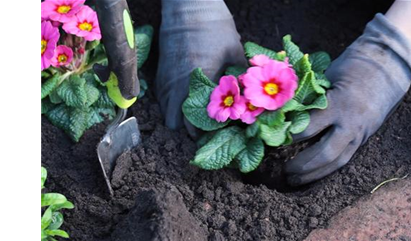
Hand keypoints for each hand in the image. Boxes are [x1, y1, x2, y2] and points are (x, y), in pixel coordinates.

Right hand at [155, 0, 246, 134]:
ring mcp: (165, 78)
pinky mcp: (160, 72)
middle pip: (174, 123)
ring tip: (197, 113)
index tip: (215, 132)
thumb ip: (240, 76)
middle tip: (205, 125)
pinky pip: (162, 98)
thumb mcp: (234, 51)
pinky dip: (172, 103)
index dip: (203, 132)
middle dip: (187, 129)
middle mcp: (176, 84)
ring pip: (165, 111)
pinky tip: (187, 98)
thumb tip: (250, 97)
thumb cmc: (215, 27)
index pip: (193, 121)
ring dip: (179, 115)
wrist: (189, 6)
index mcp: (197, 81)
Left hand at [285, 14, 410, 185]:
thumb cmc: (353, 66)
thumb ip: (310, 96)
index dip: (288, 137)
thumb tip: (283, 112)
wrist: (389, 66)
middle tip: (283, 170)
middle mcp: (351, 123)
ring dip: (314, 174)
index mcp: (339, 104)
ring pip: (336, 162)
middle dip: (302, 165)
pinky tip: (311, 174)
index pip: (309, 128)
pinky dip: (326, 168)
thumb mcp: (328, 77)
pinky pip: (344, 158)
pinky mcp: (364, 138)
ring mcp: (360, 133)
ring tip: (294, 179)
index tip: (272, 141)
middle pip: (324, 153)